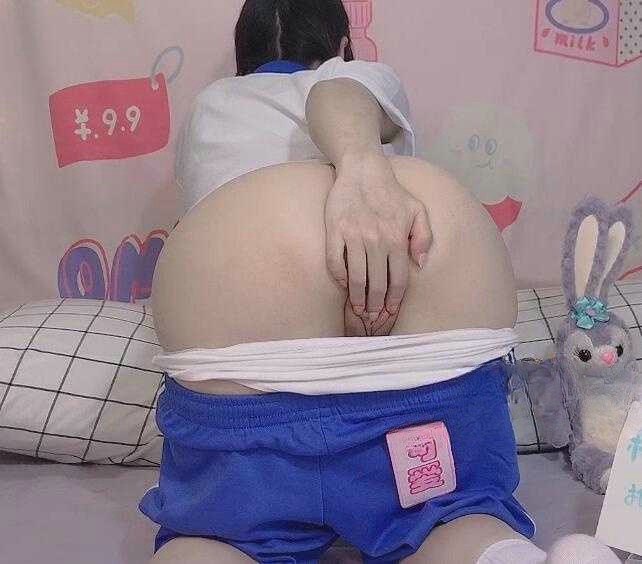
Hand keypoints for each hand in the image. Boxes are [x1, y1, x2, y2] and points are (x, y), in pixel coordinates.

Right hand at [324, 151, 431, 326]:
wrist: (363, 171)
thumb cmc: (392, 193)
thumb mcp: (418, 211)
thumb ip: (424, 237)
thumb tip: (420, 264)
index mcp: (397, 238)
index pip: (398, 279)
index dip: (395, 299)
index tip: (390, 310)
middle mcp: (376, 240)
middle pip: (376, 283)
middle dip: (375, 305)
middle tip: (372, 316)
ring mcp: (354, 236)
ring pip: (356, 277)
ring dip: (357, 298)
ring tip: (358, 308)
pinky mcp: (335, 231)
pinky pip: (335, 262)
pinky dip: (340, 278)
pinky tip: (344, 285)